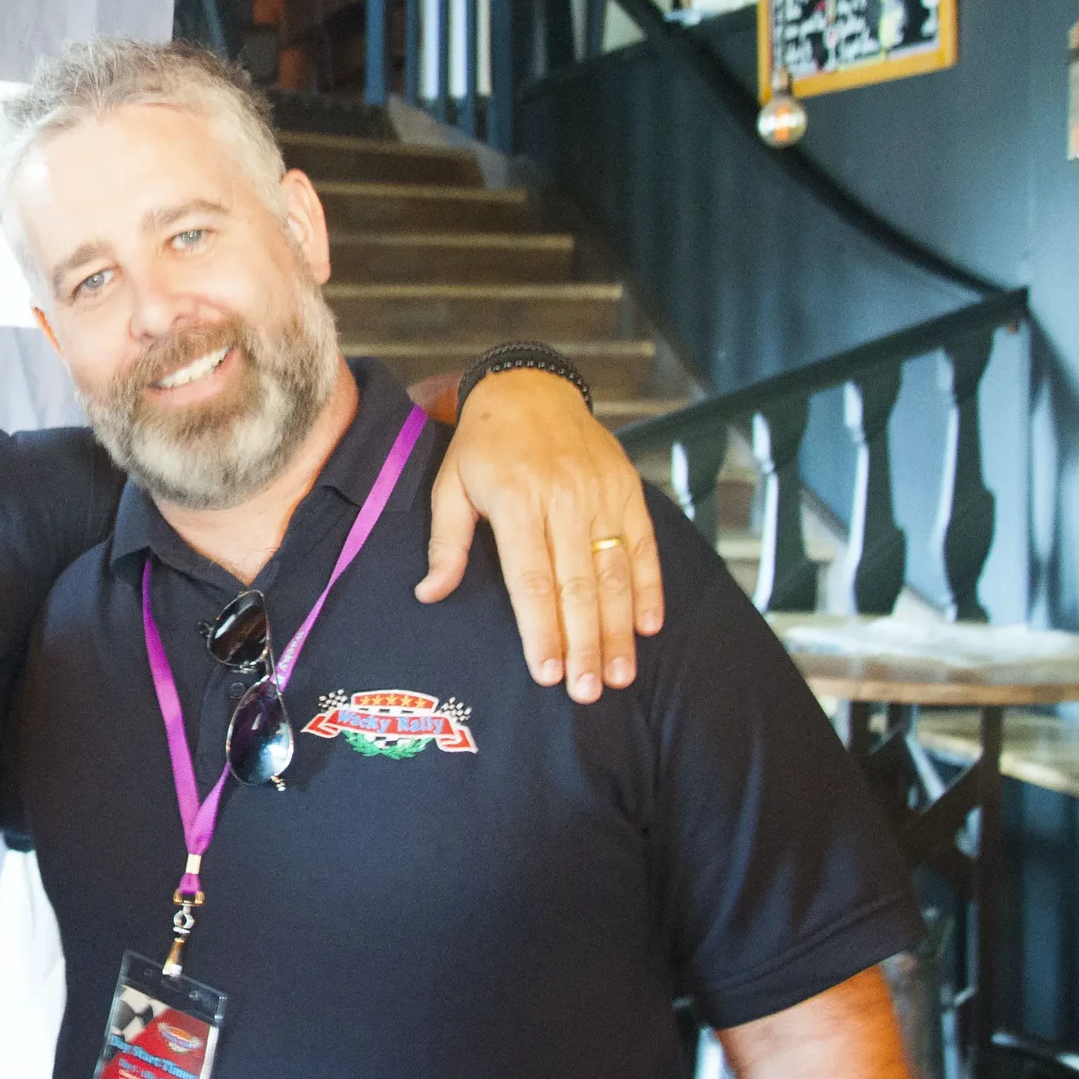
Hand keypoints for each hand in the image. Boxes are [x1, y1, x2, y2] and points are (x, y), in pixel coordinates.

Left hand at [417, 368, 663, 701]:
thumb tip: (429, 594)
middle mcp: (564, 500)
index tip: (547, 673)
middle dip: (583, 644)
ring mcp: (601, 494)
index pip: (531, 580)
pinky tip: (648, 627)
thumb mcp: (449, 485)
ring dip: (618, 629)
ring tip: (618, 674)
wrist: (530, 387)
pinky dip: (648, 588)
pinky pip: (642, 545)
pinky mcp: (627, 489)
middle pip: (577, 586)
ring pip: (614, 573)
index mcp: (516, 502)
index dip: (541, 630)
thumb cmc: (482, 445)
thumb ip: (447, 543)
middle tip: (587, 691)